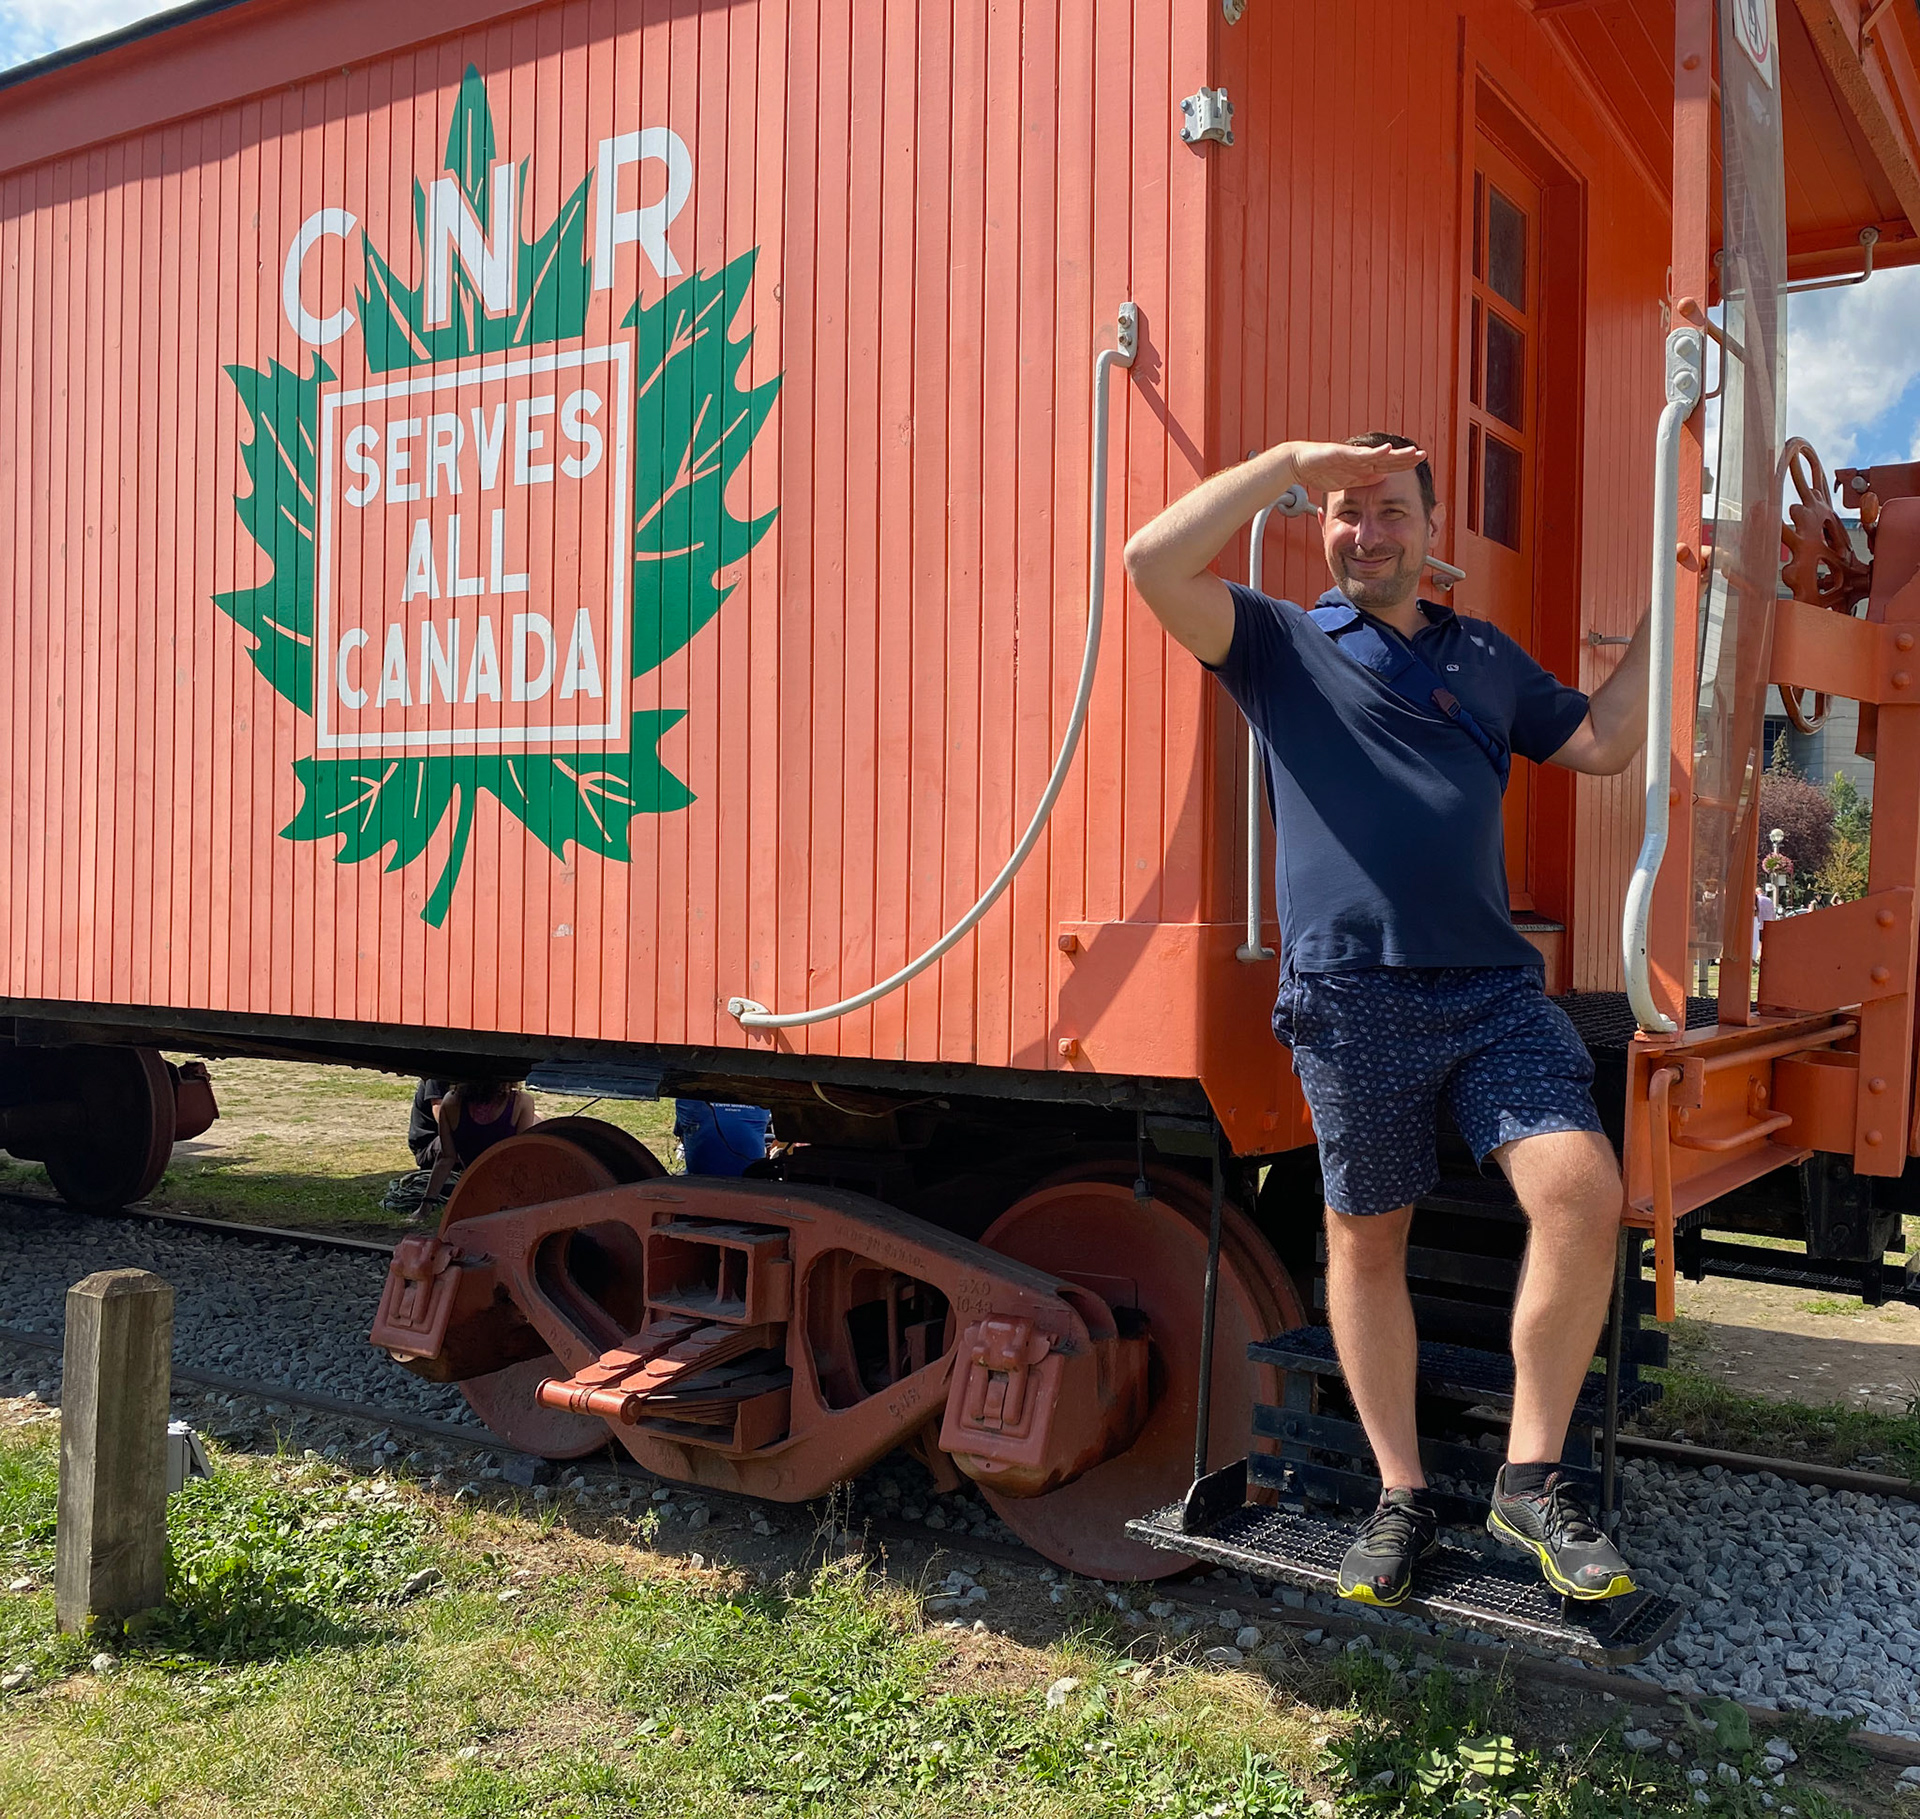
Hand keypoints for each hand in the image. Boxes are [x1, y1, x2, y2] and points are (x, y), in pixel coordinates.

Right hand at [1286, 439, 1426, 494]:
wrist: (1298, 462)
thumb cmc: (1319, 471)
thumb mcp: (1346, 482)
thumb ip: (1363, 480)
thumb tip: (1382, 479)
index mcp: (1362, 467)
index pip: (1387, 466)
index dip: (1403, 465)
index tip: (1420, 463)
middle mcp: (1360, 459)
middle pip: (1387, 458)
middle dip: (1406, 457)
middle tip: (1424, 454)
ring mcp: (1352, 455)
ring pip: (1378, 455)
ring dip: (1396, 453)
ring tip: (1412, 451)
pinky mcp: (1341, 454)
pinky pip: (1360, 455)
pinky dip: (1374, 453)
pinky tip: (1387, 450)